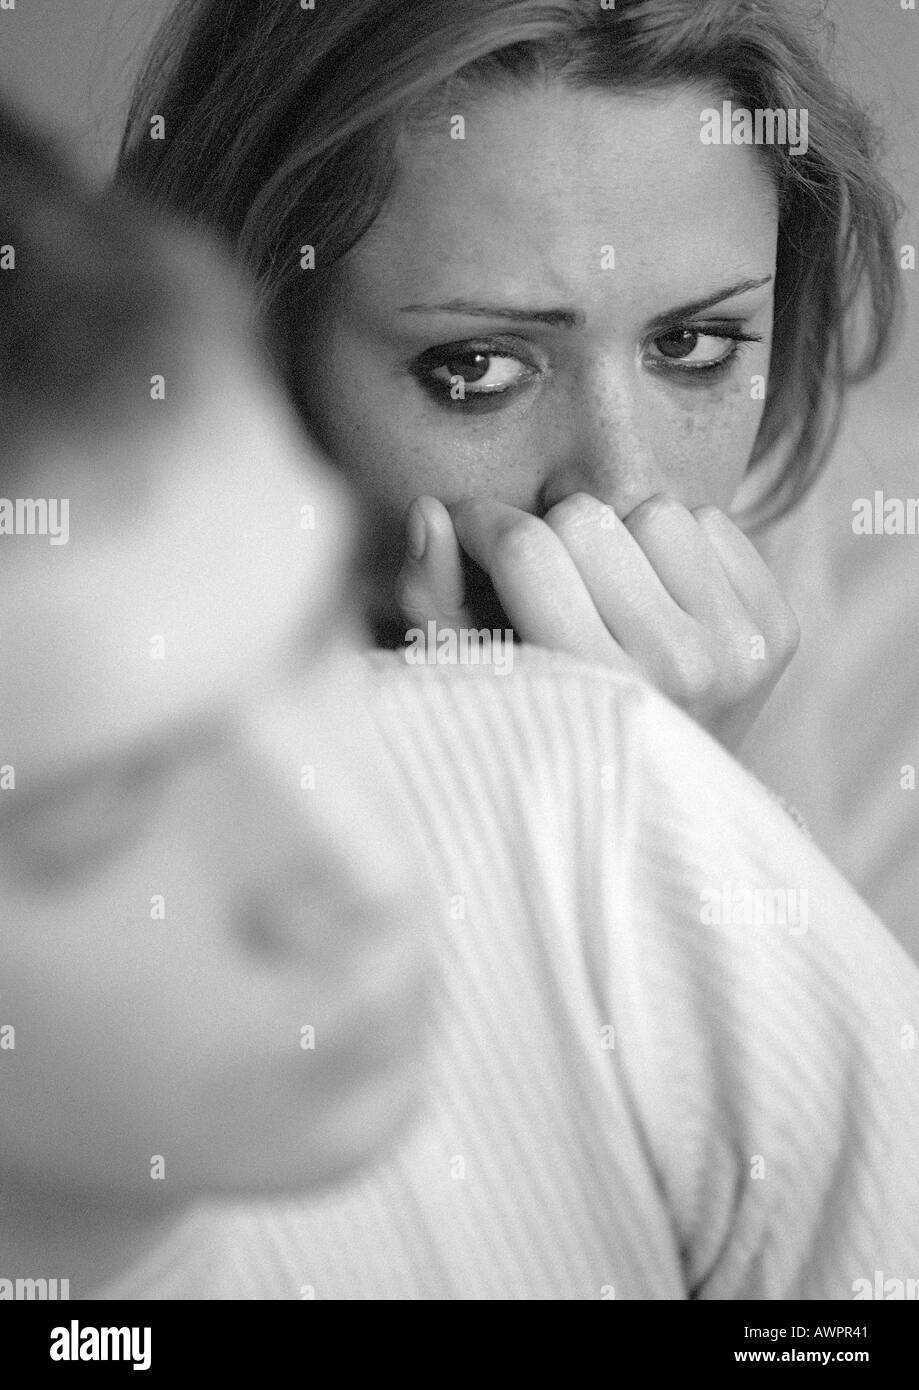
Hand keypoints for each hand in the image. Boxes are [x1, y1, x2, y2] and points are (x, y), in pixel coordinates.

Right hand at [395, 491, 799, 753]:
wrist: (659, 811)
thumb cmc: (548, 733)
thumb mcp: (471, 680)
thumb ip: (432, 598)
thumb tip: (432, 509)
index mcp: (597, 686)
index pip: (526, 549)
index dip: (484, 523)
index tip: (475, 532)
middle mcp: (680, 670)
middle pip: (588, 517)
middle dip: (556, 536)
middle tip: (553, 582)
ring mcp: (739, 649)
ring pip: (658, 511)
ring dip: (623, 542)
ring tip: (611, 598)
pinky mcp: (779, 631)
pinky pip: (714, 522)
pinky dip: (678, 550)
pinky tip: (661, 603)